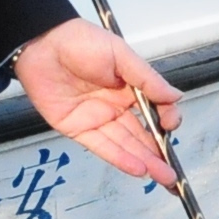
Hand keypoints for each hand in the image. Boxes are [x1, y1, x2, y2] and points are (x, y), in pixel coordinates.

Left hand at [15, 17, 181, 185]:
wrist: (42, 44)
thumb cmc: (80, 41)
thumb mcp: (121, 55)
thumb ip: (148, 79)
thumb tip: (175, 96)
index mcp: (128, 87)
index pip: (154, 110)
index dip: (165, 120)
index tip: (171, 125)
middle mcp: (114, 105)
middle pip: (141, 135)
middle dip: (158, 154)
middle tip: (172, 173)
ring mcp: (97, 119)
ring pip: (125, 145)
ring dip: (145, 162)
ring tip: (163, 177)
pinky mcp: (77, 128)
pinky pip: (102, 147)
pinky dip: (121, 159)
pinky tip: (138, 168)